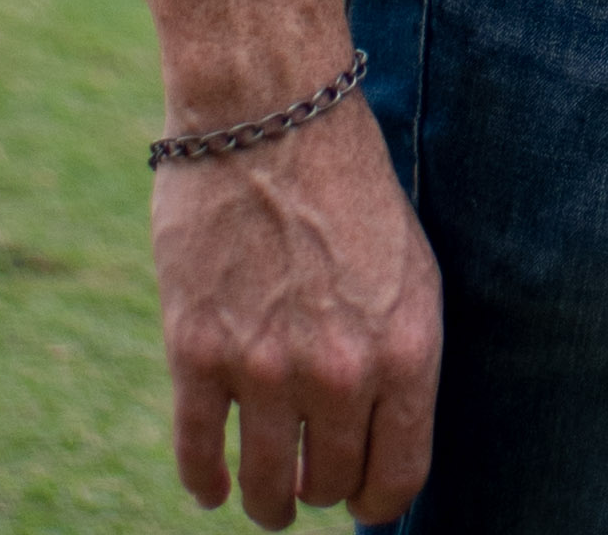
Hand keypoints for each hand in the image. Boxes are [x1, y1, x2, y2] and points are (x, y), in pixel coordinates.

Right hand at [154, 93, 440, 526]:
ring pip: (265, 486)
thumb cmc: (349, 183)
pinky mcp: (198, 356)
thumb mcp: (408, 268)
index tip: (363, 503)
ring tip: (267, 499)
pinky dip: (207, 482)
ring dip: (266, 501)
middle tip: (310, 480)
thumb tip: (381, 438)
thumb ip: (399, 357)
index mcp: (405, 349)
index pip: (397, 477)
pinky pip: (200, 456)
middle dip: (320, 488)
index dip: (378, 502)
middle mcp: (340, 372)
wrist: (272, 112)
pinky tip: (213, 486)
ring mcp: (265, 369)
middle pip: (328, 485)